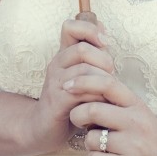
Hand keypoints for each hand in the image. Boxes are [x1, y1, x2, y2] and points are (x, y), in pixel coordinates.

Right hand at [28, 17, 113, 155]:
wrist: (45, 128)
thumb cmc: (70, 101)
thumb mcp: (83, 76)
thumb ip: (93, 58)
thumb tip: (106, 37)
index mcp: (64, 54)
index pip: (70, 27)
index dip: (90, 29)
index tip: (105, 43)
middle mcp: (57, 64)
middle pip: (82, 49)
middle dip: (103, 59)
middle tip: (111, 73)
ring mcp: (55, 82)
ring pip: (83, 70)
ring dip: (102, 80)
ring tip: (108, 90)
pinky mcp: (57, 101)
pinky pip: (80, 92)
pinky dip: (96, 96)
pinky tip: (101, 103)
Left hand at [68, 71, 156, 155]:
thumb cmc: (151, 140)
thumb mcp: (139, 113)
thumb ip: (117, 102)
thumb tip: (85, 88)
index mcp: (136, 104)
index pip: (107, 83)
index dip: (84, 81)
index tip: (68, 85)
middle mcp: (135, 121)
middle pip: (93, 109)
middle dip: (77, 115)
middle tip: (77, 120)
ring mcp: (132, 145)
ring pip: (91, 138)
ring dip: (88, 142)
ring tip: (99, 144)